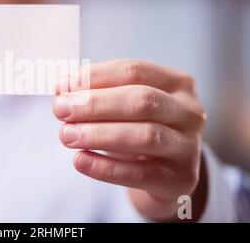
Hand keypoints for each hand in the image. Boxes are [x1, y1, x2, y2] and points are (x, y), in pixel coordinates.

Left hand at [52, 59, 207, 220]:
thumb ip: (95, 93)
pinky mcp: (180, 178)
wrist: (163, 172)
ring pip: (145, 135)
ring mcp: (189, 146)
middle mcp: (190, 111)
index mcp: (176, 83)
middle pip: (141, 100)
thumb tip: (62, 86)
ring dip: (98, 134)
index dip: (94, 76)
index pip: (133, 71)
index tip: (61, 86)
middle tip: (60, 110)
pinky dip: (105, 168)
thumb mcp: (121, 105)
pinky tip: (80, 161)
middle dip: (95, 104)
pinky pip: (140, 173)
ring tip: (66, 135)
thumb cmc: (137, 128)